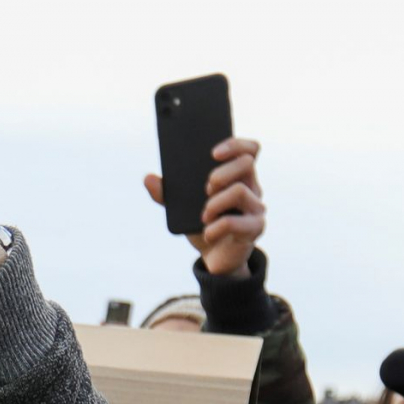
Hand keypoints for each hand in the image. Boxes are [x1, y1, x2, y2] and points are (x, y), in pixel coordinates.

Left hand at [144, 136, 265, 275]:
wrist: (214, 258)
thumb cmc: (203, 226)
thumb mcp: (182, 208)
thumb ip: (167, 194)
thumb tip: (148, 178)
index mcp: (237, 176)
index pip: (249, 149)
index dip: (234, 145)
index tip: (212, 153)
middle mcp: (252, 188)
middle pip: (246, 163)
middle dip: (221, 172)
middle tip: (205, 188)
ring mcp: (256, 208)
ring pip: (240, 191)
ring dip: (215, 202)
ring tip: (203, 216)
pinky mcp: (255, 229)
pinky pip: (236, 222)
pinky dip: (216, 228)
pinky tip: (207, 233)